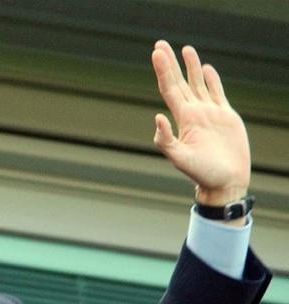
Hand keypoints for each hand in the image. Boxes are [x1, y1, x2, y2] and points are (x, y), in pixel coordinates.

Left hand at [151, 40, 250, 205]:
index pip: (169, 88)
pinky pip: (217, 93)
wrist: (225, 181)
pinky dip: (212, 80)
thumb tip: (157, 116)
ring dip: (191, 66)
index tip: (156, 53)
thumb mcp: (179, 158)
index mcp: (183, 119)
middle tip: (160, 44)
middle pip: (180, 82)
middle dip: (170, 63)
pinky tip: (206, 69)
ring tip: (185, 49)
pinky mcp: (225, 116)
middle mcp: (194, 113)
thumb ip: (166, 139)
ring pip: (198, 84)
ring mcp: (209, 114)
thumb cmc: (201, 173)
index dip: (163, 70)